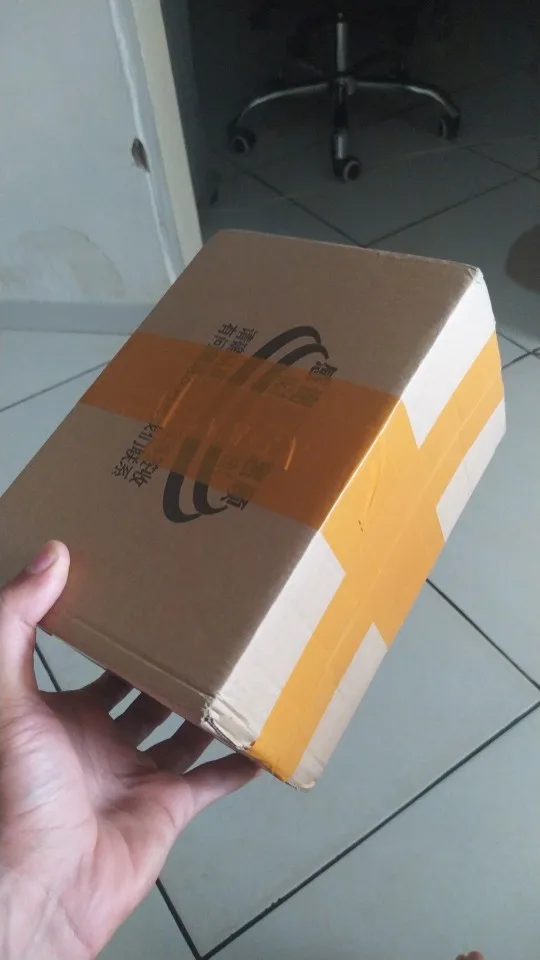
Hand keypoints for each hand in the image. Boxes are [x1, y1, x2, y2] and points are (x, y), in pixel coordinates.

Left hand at [0, 541, 256, 959]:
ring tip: (240, 668)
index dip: (122, 633)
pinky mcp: (167, 810)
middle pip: (147, 693)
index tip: (149, 599)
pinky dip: (238, 763)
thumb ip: (15, 625)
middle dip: (175, 663)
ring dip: (209, 705)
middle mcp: (100, 743)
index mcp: (63, 715)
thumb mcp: (8, 698)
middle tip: (208, 626)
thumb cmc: (16, 796)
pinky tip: (260, 737)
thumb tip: (50, 555)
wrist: (42, 887)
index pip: (100, 664)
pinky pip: (212, 782)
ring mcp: (136, 777)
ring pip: (183, 731)